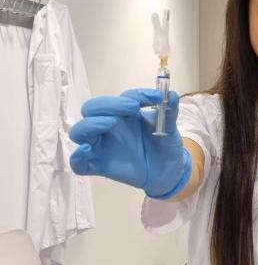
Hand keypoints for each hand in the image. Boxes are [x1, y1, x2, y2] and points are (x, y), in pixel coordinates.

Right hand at [69, 88, 191, 198]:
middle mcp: (109, 126)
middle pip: (92, 108)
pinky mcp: (99, 165)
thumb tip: (172, 94)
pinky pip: (79, 163)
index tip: (157, 98)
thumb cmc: (164, 145)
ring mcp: (102, 145)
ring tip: (110, 123)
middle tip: (130, 108)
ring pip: (79, 132)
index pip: (123, 97)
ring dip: (90, 125)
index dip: (138, 95)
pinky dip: (78, 157)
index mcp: (126, 113)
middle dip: (108, 105)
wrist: (168, 171)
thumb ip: (170, 112)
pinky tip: (87, 150)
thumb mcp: (170, 128)